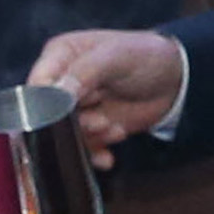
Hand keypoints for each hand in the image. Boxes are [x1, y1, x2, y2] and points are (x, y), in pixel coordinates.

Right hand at [29, 29, 188, 159]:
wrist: (176, 79)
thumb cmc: (145, 56)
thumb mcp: (116, 56)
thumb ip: (86, 71)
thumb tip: (59, 92)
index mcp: (61, 56)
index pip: (37, 83)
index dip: (45, 103)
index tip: (63, 114)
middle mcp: (63, 83)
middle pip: (48, 114)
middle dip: (74, 125)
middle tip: (101, 122)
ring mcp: (77, 108)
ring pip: (66, 135)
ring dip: (90, 139)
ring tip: (115, 129)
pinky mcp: (92, 128)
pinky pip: (82, 148)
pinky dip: (95, 155)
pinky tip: (109, 158)